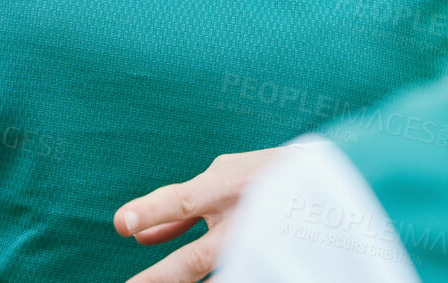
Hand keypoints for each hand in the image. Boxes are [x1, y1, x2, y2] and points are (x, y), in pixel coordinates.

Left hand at [114, 146, 291, 281]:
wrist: (327, 183)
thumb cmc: (262, 176)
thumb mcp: (219, 177)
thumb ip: (180, 208)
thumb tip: (137, 238)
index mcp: (227, 187)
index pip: (182, 201)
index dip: (151, 211)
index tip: (120, 224)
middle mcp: (244, 219)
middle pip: (198, 258)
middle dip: (162, 277)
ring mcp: (259, 243)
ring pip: (220, 274)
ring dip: (181, 280)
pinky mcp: (271, 259)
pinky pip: (239, 273)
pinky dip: (217, 280)